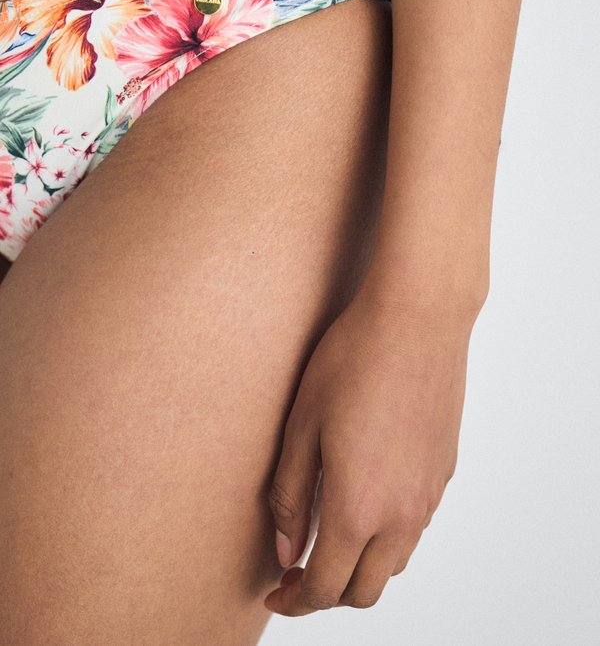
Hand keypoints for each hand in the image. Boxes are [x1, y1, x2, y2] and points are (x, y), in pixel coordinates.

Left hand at [264, 284, 479, 614]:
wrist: (417, 319)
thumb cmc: (353, 361)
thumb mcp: (302, 425)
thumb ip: (292, 495)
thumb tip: (288, 549)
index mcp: (358, 509)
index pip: (326, 588)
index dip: (296, 601)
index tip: (277, 593)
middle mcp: (402, 515)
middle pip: (366, 590)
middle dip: (329, 594)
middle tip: (300, 572)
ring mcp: (429, 495)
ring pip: (395, 561)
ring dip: (361, 566)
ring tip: (332, 535)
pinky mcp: (444, 471)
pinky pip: (416, 526)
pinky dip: (388, 535)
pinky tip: (368, 498)